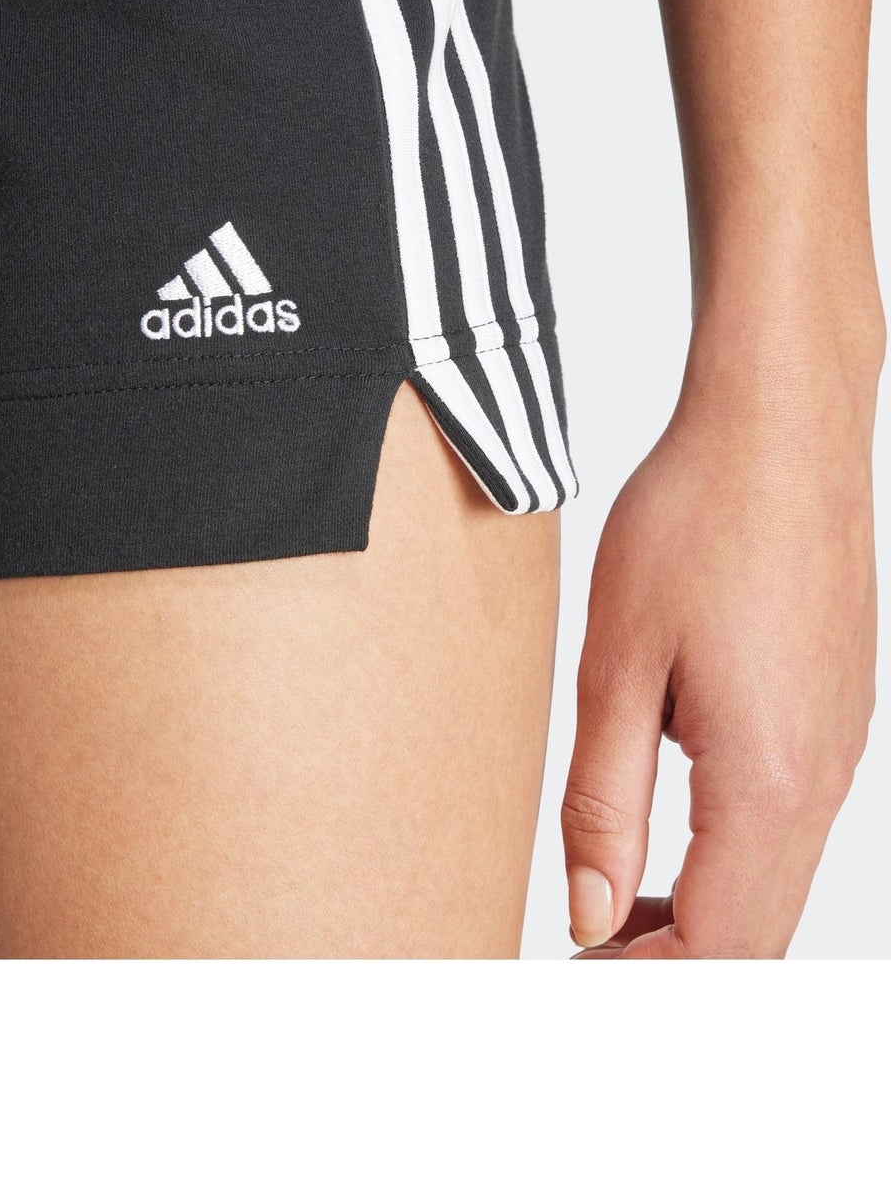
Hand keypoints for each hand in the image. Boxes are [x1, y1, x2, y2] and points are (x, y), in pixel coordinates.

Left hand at [562, 332, 879, 957]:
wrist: (780, 426)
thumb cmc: (696, 522)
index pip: (716, 952)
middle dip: (672, 970)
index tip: (572, 984)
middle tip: (586, 964)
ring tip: (615, 911)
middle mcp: (820, 780)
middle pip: (759, 940)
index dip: (639, 986)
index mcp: (765, 782)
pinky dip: (730, 864)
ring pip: (778, 887)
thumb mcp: (617, 665)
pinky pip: (790, 828)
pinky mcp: (837, 714)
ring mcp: (840, 748)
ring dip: (701, 921)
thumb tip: (591, 913)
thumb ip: (602, 803)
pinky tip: (669, 836)